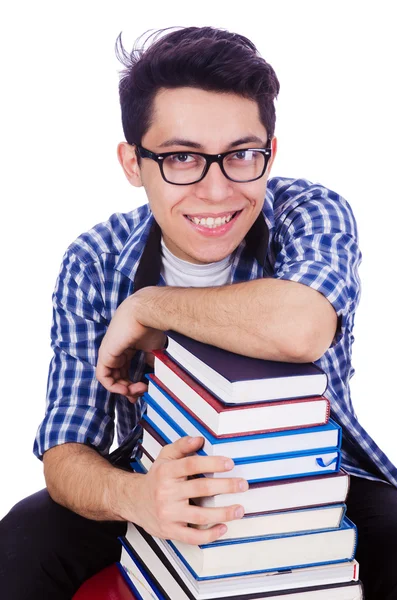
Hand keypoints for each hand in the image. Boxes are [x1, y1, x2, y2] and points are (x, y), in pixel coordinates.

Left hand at [96, 295, 165, 401]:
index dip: (133, 384)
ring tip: (137, 391)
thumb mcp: (154, 348)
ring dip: (124, 389)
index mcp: (126, 348)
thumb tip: (152, 371)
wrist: (146, 313)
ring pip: (110, 378)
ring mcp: (109, 352)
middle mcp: (116, 351)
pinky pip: (103, 376)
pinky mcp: (105, 354)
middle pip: (118, 376)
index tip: (144, 390)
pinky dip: (113, 386)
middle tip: (141, 393)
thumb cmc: (151, 325)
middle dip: (129, 389)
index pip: (125, 371)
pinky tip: (125, 389)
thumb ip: (151, 360)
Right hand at [127, 436, 247, 543]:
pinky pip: (192, 536)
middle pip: (200, 488)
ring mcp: (168, 513)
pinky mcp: (170, 531)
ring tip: (239, 509)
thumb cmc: (156, 478)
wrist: (134, 501)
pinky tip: (223, 528)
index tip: (229, 463)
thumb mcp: (165, 457)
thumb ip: (182, 446)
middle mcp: (166, 492)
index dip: (212, 463)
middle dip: (225, 486)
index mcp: (166, 472)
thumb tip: (199, 440)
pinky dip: (209, 535)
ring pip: (199, 515)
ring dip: (223, 513)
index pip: (191, 464)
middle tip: (242, 484)